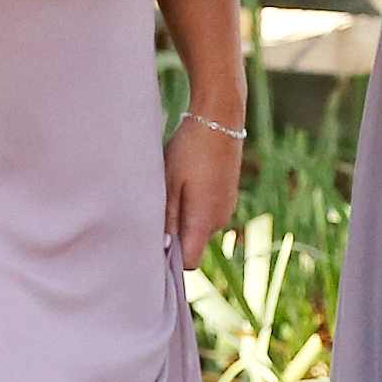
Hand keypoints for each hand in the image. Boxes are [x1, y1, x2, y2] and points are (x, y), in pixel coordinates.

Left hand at [163, 108, 244, 267]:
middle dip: (175, 236)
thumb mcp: (169, 183)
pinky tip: (186, 182)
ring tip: (171, 190)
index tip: (152, 245)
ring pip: (200, 227)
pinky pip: (208, 212)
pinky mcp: (228, 195)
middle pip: (193, 244)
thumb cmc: (189, 150)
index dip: (171, 260)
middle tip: (155, 208)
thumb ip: (165, 218)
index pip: (189, 262)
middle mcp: (220, 219)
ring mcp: (227, 207)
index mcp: (204, 220)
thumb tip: (161, 247)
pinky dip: (195, 206)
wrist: (219, 119)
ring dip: (184, 218)